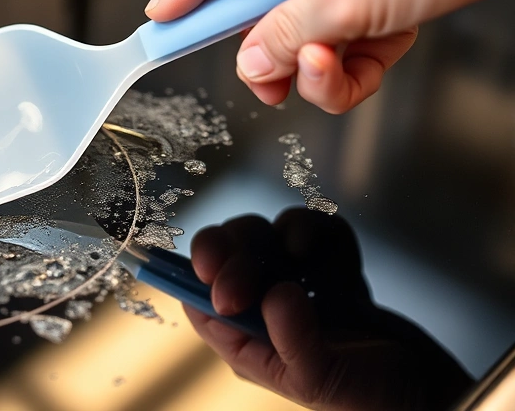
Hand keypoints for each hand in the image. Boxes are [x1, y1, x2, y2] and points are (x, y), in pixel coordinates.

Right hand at [145, 0, 514, 112]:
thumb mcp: (342, 3)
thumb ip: (284, 39)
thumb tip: (250, 62)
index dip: (181, 2)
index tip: (159, 26)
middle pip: (265, 5)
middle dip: (278, 53)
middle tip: (279, 86)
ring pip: (313, 17)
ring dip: (329, 55)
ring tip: (351, 64)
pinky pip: (353, 11)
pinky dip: (364, 40)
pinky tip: (385, 45)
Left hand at [184, 209, 471, 410]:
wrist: (430, 394)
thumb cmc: (370, 401)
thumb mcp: (319, 381)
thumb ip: (292, 340)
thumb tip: (276, 293)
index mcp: (244, 342)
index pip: (198, 296)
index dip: (196, 275)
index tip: (210, 267)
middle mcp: (262, 311)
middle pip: (226, 256)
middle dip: (236, 247)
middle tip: (256, 261)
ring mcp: (298, 286)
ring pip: (265, 235)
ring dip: (282, 233)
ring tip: (302, 253)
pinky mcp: (332, 271)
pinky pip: (316, 233)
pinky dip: (322, 232)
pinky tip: (338, 258)